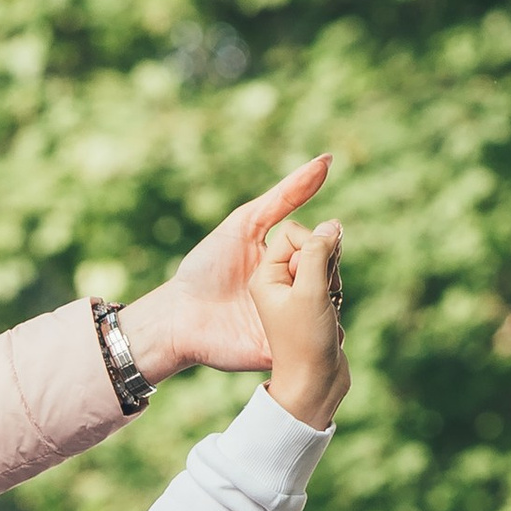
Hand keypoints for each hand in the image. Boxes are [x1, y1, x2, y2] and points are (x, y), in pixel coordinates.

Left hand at [120, 157, 332, 383]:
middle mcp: (291, 292)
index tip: (325, 239)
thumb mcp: (247, 223)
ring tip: (316, 294)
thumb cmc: (206, 267)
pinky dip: (328, 333)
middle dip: (331, 274)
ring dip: (331, 303)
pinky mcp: (284, 350)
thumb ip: (285, 195)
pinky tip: (325, 323)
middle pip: (332, 280)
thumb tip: (327, 160)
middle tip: (320, 270)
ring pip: (332, 311)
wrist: (179, 318)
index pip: (324, 249)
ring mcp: (289, 322)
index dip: (326, 244)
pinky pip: (317, 344)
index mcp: (287, 262)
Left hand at [250, 214, 349, 428]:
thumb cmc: (303, 341)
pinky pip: (328, 283)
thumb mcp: (308, 290)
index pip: (293, 233)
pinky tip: (332, 315)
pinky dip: (335, 293)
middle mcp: (276, 283)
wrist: (311, 386)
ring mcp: (293, 295)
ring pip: (323, 263)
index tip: (312, 272)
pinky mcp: (309, 306)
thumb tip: (332, 224)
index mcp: (265, 276)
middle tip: (322, 290)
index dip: (311, 244)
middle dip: (325, 261)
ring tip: (327, 306)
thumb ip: (317, 252)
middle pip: (309, 245)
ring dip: (333, 277)